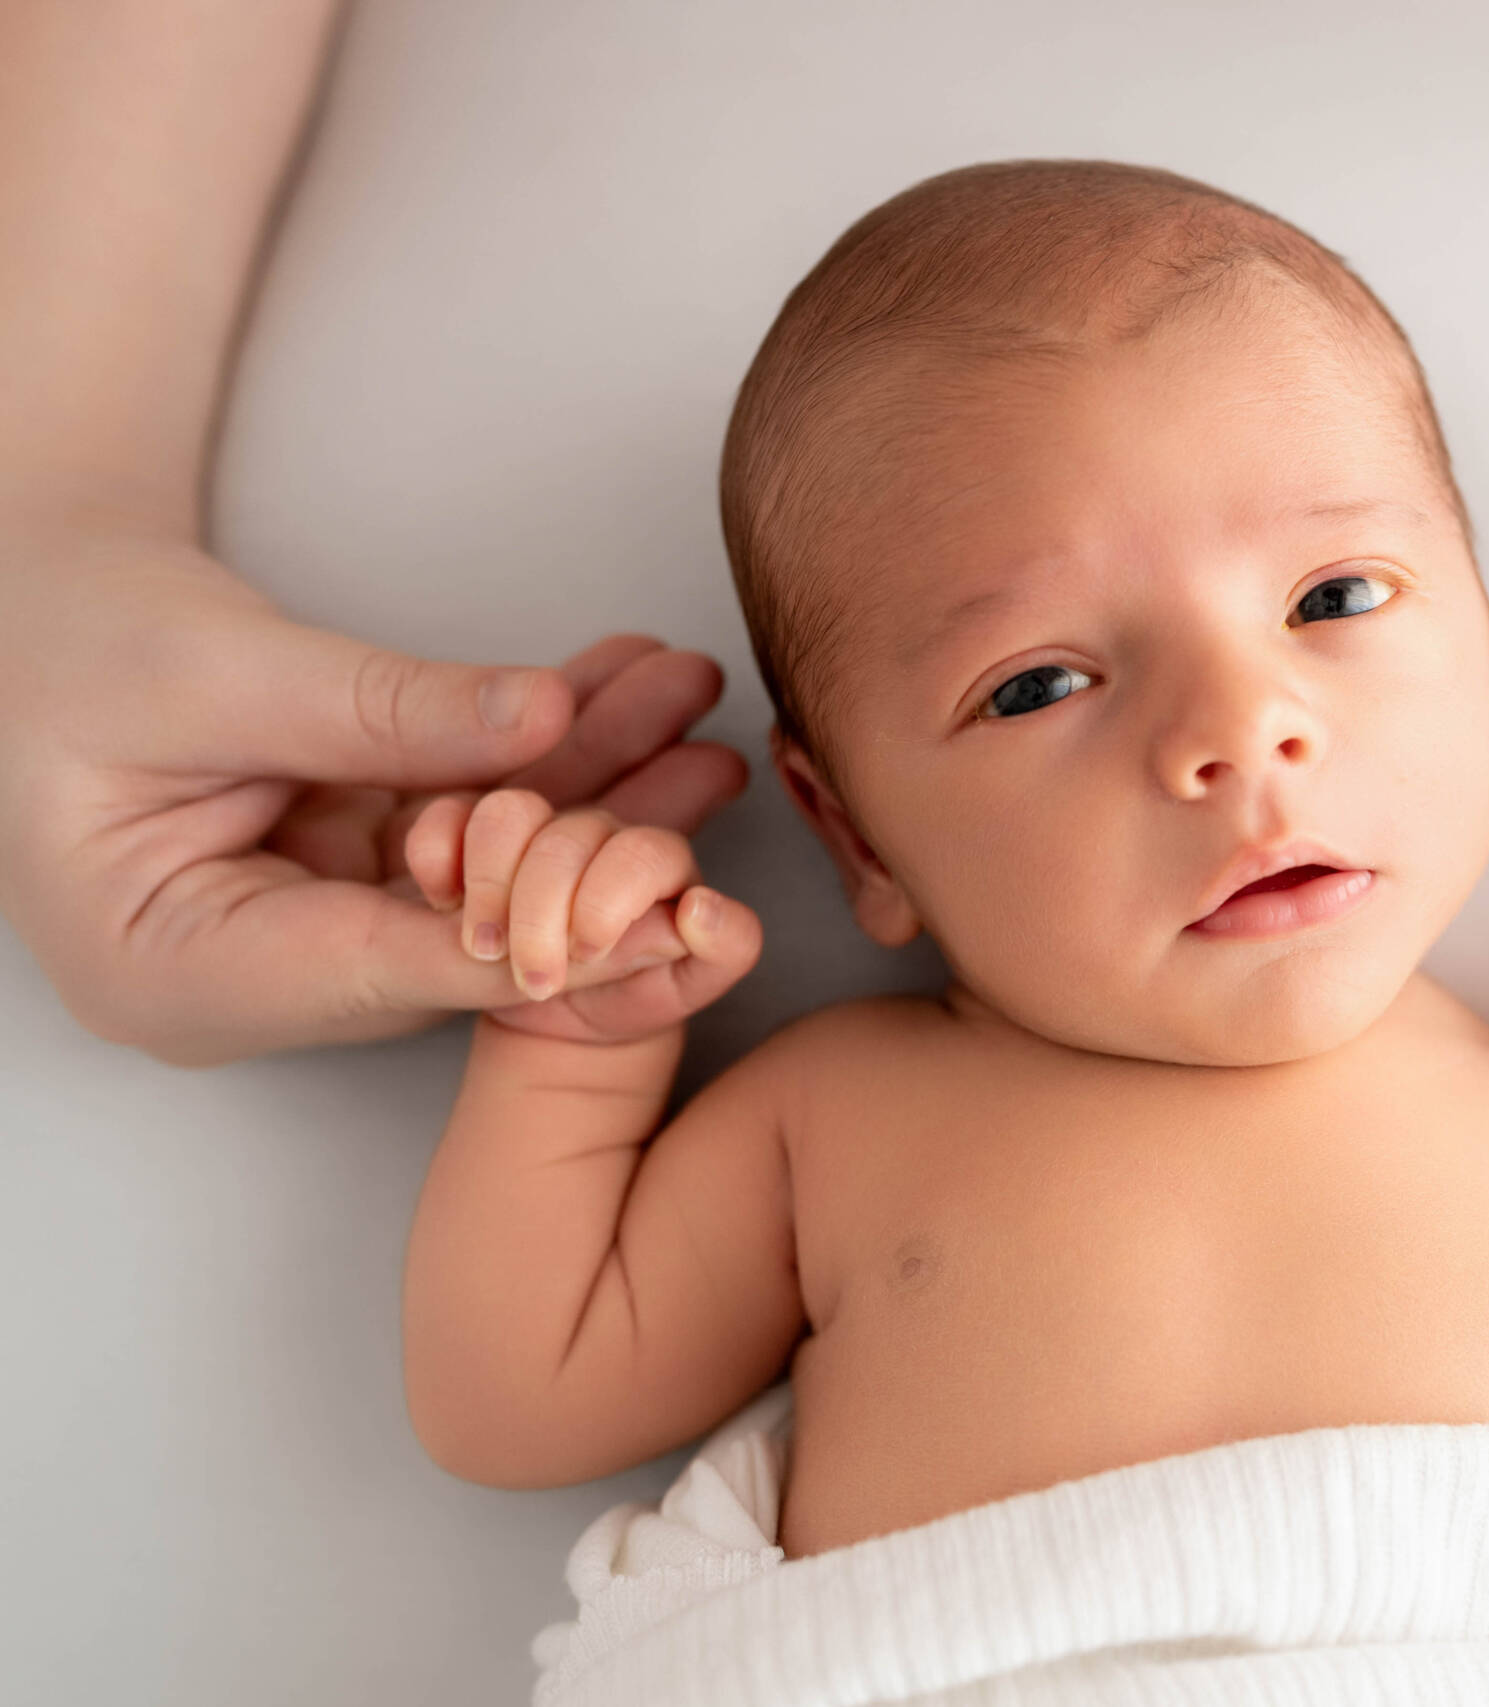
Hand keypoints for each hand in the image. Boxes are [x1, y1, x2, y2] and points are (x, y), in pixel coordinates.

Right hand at [0, 529, 750, 1065]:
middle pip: (457, 930)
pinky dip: (547, 759)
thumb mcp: (215, 672)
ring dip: (596, 790)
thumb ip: (382, 709)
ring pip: (485, 873)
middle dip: (595, 849)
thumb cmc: (70, 641)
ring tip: (698, 717)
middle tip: (716, 780)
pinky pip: (471, 823)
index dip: (540, 943)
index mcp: (176, 971)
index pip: (388, 970)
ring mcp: (306, 927)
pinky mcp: (350, 870)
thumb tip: (548, 719)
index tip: (669, 915)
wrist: (31, 600)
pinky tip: (634, 697)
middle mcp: (251, 977)